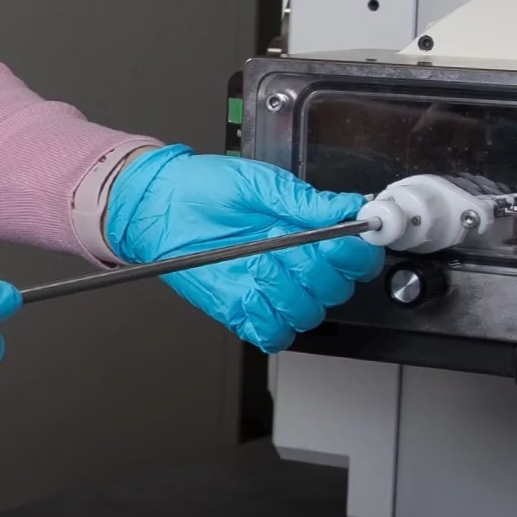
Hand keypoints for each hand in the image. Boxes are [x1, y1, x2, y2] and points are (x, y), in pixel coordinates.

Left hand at [103, 146, 380, 351]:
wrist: (160, 206)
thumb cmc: (204, 189)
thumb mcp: (257, 184)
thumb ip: (303, 200)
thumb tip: (347, 206)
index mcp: (307, 232)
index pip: (356, 258)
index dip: (355, 253)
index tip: (343, 238)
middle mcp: (295, 265)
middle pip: (336, 289)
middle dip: (317, 268)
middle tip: (289, 243)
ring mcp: (271, 291)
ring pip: (308, 314)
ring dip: (290, 291)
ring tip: (262, 260)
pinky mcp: (244, 311)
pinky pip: (273, 333)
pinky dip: (268, 317)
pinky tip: (251, 290)